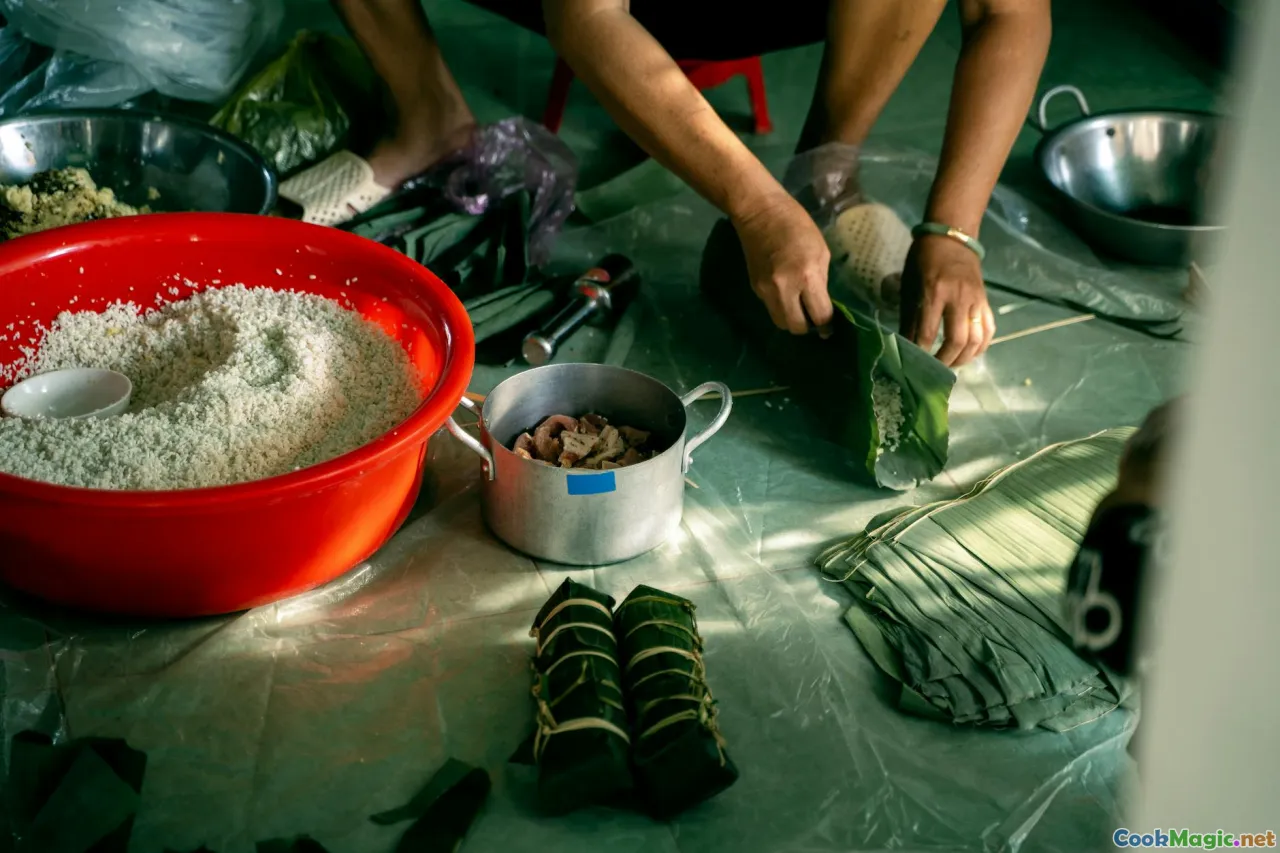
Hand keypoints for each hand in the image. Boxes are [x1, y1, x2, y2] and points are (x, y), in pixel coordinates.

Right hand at [731, 194, 833, 336]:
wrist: (759, 212)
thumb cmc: (797, 225)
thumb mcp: (820, 250)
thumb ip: (821, 280)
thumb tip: (820, 302)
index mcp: (807, 276)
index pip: (819, 315)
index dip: (826, 325)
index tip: (829, 326)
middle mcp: (784, 289)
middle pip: (796, 326)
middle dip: (807, 326)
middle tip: (813, 319)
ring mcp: (766, 290)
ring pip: (780, 322)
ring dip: (792, 320)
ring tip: (800, 309)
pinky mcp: (755, 288)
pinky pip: (771, 308)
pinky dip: (781, 307)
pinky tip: (787, 294)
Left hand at [899, 234, 993, 366]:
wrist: (952, 239)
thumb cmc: (923, 261)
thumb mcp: (909, 286)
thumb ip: (909, 317)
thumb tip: (906, 345)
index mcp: (933, 292)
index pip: (927, 332)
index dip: (921, 353)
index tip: (914, 366)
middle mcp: (957, 298)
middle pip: (956, 340)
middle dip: (944, 360)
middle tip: (934, 370)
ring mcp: (975, 300)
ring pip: (975, 339)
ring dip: (963, 358)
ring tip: (951, 365)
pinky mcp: (985, 301)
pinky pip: (988, 329)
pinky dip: (981, 346)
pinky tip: (970, 354)